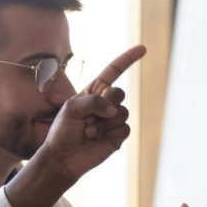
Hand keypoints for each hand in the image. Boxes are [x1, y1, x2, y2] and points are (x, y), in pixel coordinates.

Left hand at [39, 45, 146, 180]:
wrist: (63, 157)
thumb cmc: (63, 130)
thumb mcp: (70, 108)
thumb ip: (93, 101)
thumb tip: (114, 110)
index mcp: (94, 91)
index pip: (114, 71)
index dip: (128, 59)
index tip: (143, 49)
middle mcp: (106, 103)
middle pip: (119, 92)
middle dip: (106, 102)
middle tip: (89, 116)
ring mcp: (114, 119)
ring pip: (122, 112)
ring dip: (103, 123)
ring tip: (88, 131)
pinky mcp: (119, 134)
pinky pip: (124, 128)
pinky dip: (110, 133)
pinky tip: (97, 139)